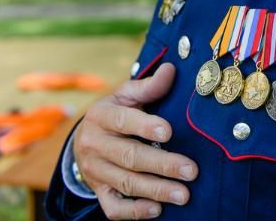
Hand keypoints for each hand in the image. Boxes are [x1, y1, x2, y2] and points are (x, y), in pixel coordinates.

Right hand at [73, 63, 197, 219]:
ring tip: (184, 194)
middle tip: (190, 171)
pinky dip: (134, 211)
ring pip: (125, 183)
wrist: (85, 139)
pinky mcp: (98, 191)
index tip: (170, 131)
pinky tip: (157, 209)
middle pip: (129, 157)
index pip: (122, 121)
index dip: (145, 126)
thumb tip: (171, 69)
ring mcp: (95, 170)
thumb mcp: (126, 95)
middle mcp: (94, 144)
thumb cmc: (114, 112)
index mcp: (100, 115)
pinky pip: (113, 207)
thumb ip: (148, 86)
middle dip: (162, 165)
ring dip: (156, 190)